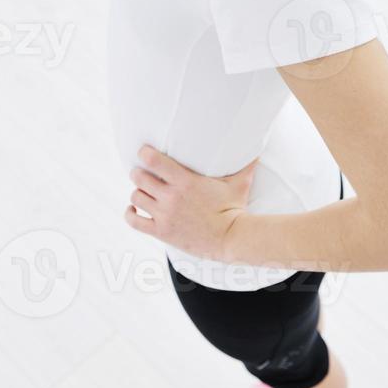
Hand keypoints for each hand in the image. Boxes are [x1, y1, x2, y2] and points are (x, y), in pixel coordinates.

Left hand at [124, 144, 258, 259]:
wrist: (231, 239)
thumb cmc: (235, 209)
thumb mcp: (239, 183)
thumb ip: (245, 163)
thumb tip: (257, 148)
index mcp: (185, 181)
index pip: (152, 160)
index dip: (144, 153)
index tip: (145, 152)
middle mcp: (171, 197)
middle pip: (139, 177)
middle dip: (139, 172)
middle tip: (144, 172)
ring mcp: (164, 215)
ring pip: (135, 197)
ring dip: (137, 192)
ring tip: (143, 191)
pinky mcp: (162, 232)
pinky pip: (134, 221)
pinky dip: (130, 213)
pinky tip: (133, 209)